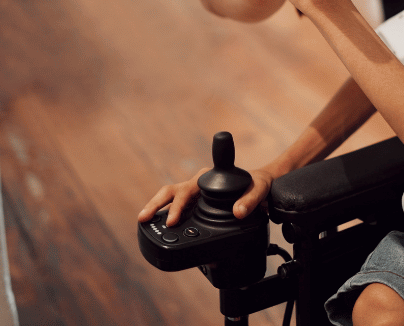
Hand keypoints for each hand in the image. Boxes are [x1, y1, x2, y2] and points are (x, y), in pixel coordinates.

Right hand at [137, 167, 276, 225]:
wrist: (261, 186)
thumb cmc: (259, 184)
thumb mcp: (259, 190)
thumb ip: (250, 200)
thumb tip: (238, 212)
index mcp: (209, 177)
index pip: (191, 187)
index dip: (179, 202)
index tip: (173, 218)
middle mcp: (198, 184)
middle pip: (173, 191)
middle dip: (158, 205)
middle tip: (147, 217)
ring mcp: (194, 194)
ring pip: (169, 197)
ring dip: (156, 208)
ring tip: (143, 220)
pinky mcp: (194, 204)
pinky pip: (176, 207)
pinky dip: (164, 215)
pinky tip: (156, 226)